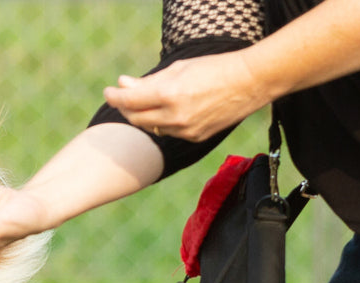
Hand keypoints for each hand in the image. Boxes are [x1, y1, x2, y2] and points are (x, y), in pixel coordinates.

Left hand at [103, 51, 268, 141]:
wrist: (251, 82)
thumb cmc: (214, 68)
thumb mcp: (178, 68)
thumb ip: (148, 81)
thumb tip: (122, 85)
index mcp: (169, 93)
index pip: (129, 101)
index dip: (114, 97)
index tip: (108, 92)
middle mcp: (175, 115)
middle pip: (135, 118)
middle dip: (124, 108)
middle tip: (122, 98)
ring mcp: (185, 130)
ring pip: (151, 127)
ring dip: (142, 116)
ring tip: (144, 102)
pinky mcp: (194, 137)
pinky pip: (168, 133)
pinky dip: (162, 122)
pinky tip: (167, 111)